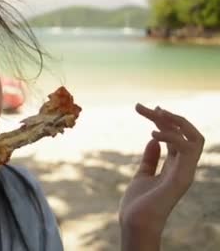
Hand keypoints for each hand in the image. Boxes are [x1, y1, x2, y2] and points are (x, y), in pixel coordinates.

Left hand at [119, 104, 204, 249]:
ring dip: (176, 123)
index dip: (166, 120)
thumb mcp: (142, 174)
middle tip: (149, 107)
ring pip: (195, 138)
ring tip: (155, 115)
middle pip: (186, 133)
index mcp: (175, 166)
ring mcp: (185, 172)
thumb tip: (152, 139)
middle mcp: (183, 167)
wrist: (135, 222)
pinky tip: (153, 134)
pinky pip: (186, 150)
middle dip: (170, 117)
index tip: (148, 108)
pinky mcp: (182, 178)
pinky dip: (172, 137)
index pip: (177, 136)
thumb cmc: (138, 203)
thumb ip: (150, 158)